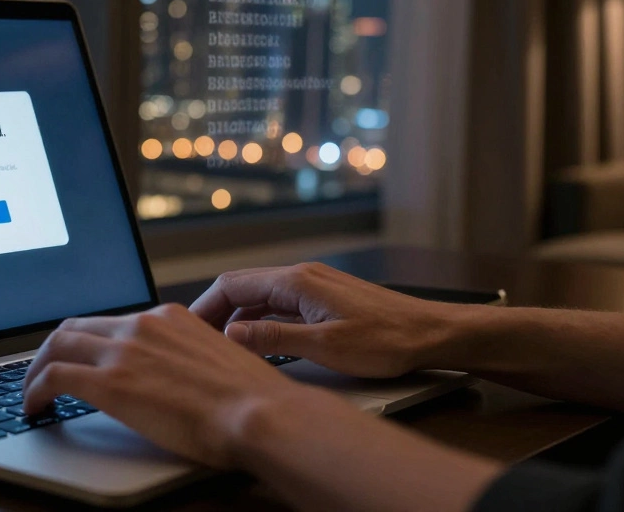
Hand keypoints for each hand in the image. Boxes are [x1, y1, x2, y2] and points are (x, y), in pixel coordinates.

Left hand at [21, 303, 310, 467]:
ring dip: (36, 368)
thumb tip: (175, 378)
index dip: (87, 340)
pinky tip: (34, 407)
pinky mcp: (109, 382)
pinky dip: (34, 390)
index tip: (79, 356)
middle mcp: (142, 325)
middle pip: (76, 326)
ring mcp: (124, 351)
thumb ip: (187, 360)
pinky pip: (54, 377)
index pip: (112, 321)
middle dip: (53, 349)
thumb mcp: (217, 362)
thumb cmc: (252, 401)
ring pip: (57, 345)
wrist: (260, 413)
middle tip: (42, 371)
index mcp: (168, 318)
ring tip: (31, 392)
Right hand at [189, 263, 455, 377]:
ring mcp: (315, 286)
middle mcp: (303, 276)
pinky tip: (259, 343)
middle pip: (243, 288)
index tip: (188, 330)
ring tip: (221, 346)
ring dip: (239, 318)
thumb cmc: (389, 341)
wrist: (434, 334)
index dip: (205, 308)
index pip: (233, 285)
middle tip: (197, 341)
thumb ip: (274, 338)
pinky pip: (281, 304)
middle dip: (216, 312)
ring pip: (262, 297)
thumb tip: (232, 333)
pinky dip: (262, 321)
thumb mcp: (326, 347)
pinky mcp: (326, 299)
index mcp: (297, 282)